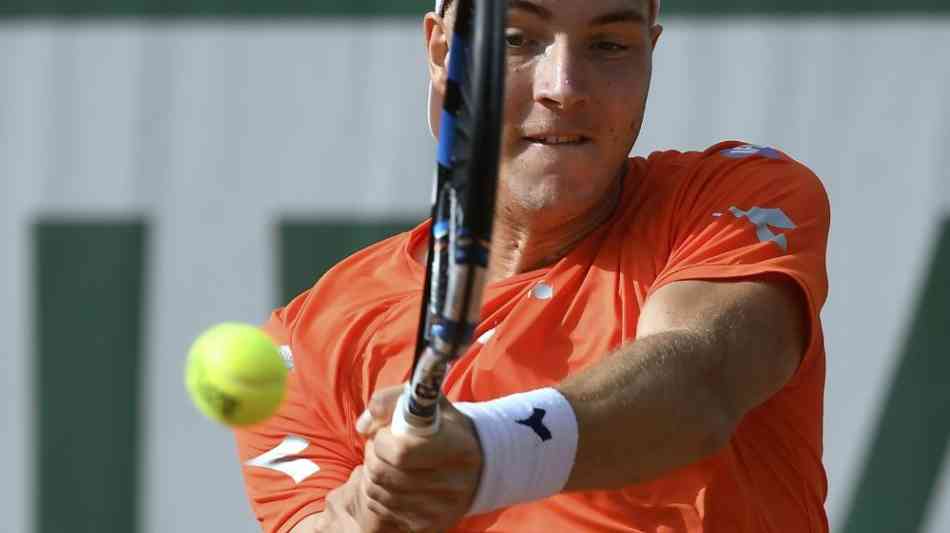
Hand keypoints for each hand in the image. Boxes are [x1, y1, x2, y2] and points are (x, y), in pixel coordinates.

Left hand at [353, 385, 483, 531]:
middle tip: (380, 445)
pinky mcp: (428, 526)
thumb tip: (363, 425)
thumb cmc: (443, 427)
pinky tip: (391, 480)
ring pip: (378, 491)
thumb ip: (391, 401)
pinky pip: (381, 508)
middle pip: (384, 473)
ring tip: (386, 460)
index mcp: (459, 446)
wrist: (477, 466)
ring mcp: (441, 509)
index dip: (383, 440)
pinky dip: (377, 492)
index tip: (386, 432)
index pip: (402, 452)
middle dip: (372, 454)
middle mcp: (453, 482)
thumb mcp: (425, 404)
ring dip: (371, 472)